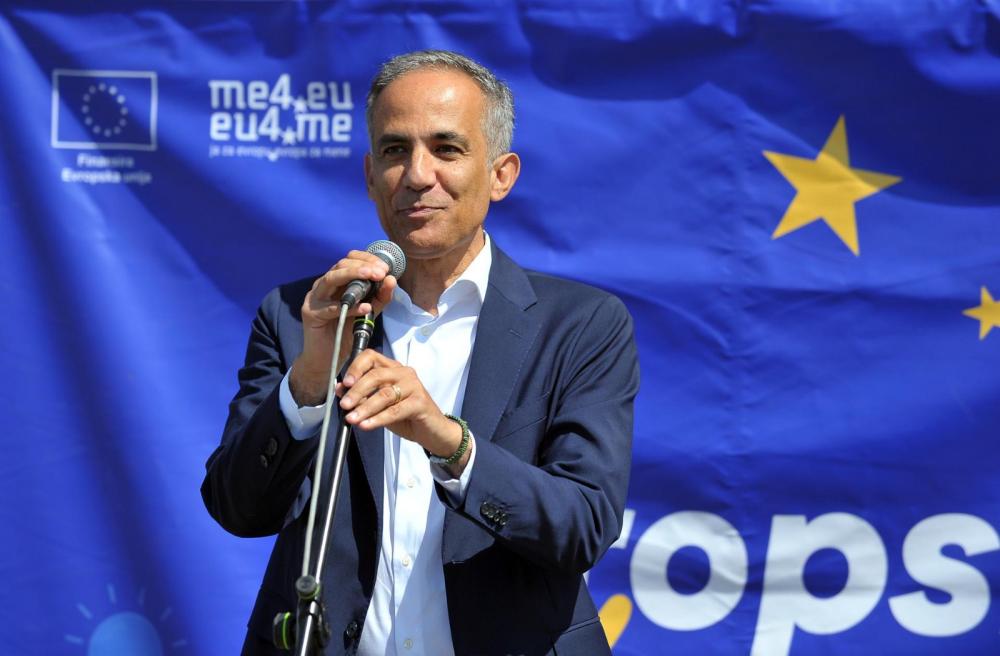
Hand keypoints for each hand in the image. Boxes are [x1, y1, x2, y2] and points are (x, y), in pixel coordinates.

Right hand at [289, 251, 396, 405]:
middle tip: (381, 272)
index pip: (349, 260)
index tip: (385, 267)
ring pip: (331, 279)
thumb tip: (392, 279)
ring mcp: (314, 298)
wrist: (327, 359)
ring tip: (373, 277)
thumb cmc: (345, 332)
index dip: (367, 259)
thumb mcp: (367, 312)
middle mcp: (323, 286)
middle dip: (363, 266)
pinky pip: (331, 307)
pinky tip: (365, 308)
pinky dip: (350, 307)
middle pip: (340, 265)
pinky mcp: (311, 314)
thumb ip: (379, 297)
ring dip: (354, 275)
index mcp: (335, 282)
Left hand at [338, 349, 469, 472]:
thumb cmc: (405, 416)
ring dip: (365, 408)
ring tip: (351, 419)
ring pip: (384, 394)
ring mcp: (414, 386)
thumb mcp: (379, 406)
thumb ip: (361, 396)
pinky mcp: (420, 402)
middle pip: (375, 375)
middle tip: (344, 405)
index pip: (371, 357)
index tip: (345, 383)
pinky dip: (378, 419)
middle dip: (356, 391)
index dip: (356, 367)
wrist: (432, 432)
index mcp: (392, 368)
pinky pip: (395, 410)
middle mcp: (404, 373)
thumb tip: (339, 389)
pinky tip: (366, 425)